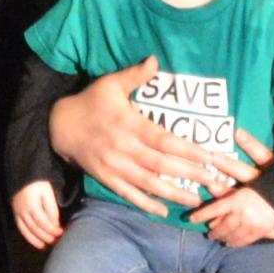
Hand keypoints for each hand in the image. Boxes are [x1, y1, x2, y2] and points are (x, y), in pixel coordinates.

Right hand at [13, 179, 64, 249]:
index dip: (52, 229)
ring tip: (47, 244)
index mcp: (32, 205)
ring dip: (37, 239)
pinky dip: (28, 237)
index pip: (43, 222)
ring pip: (27, 230)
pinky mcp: (15, 213)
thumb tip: (55, 224)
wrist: (23, 173)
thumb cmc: (38, 182)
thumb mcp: (48, 192)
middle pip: (35, 228)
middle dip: (47, 236)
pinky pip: (21, 228)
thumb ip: (51, 209)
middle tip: (57, 240)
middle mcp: (23, 211)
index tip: (61, 232)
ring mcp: (18, 212)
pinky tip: (37, 242)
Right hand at [46, 57, 256, 215]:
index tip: (210, 157)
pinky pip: (128, 193)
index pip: (164, 139)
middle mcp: (124, 147)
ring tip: (196, 200)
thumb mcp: (110, 84)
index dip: (188, 149)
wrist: (59, 125)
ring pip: (148, 182)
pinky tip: (163, 211)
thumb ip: (134, 76)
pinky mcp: (106, 178)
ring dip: (173, 193)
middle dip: (189, 174)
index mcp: (129, 124)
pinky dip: (146, 204)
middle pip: (161, 164)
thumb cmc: (91, 102)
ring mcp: (115, 165)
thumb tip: (155, 60)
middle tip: (214, 182)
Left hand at [193, 183, 273, 247]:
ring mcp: (250, 225)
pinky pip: (244, 240)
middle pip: (222, 226)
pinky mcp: (260, 232)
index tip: (190, 219)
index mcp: (235, 201)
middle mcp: (241, 214)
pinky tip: (230, 243)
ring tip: (218, 239)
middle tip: (209, 234)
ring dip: (223, 238)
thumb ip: (226, 191)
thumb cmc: (260, 189)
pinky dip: (235, 243)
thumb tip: (209, 188)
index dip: (200, 215)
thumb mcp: (241, 188)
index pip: (213, 209)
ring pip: (232, 235)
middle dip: (214, 231)